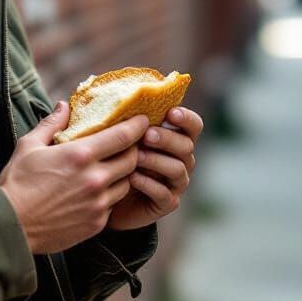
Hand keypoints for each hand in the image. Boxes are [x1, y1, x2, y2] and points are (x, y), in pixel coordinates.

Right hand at [0, 102, 148, 253]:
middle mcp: (95, 179)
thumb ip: (51, 124)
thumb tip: (64, 106)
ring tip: (112, 168)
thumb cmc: (16, 183)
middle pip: (132, 159)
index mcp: (79, 155)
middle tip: (128, 144)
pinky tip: (96, 191)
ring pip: (127, 183)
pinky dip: (110, 195)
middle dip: (134, 149)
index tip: (143, 120)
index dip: (138, 125)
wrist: (10, 226)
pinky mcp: (96, 224)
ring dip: (123, 174)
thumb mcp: (29, 146)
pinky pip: (113, 204)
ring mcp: (98, 204)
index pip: (123, 136)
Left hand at [105, 107, 203, 230]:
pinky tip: (132, 178)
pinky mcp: (167, 203)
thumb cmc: (114, 157)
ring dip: (156, 160)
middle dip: (167, 138)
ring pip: (177, 169)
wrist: (108, 195)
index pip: (193, 125)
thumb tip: (116, 97)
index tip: (170, 113)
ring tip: (136, 157)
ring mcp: (176, 183)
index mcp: (175, 138)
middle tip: (147, 135)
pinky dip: (149, 184)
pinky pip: (165, 194)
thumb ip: (125, 120)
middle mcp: (181, 159)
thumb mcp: (119, 136)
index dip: (186, 118)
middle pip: (186, 145)